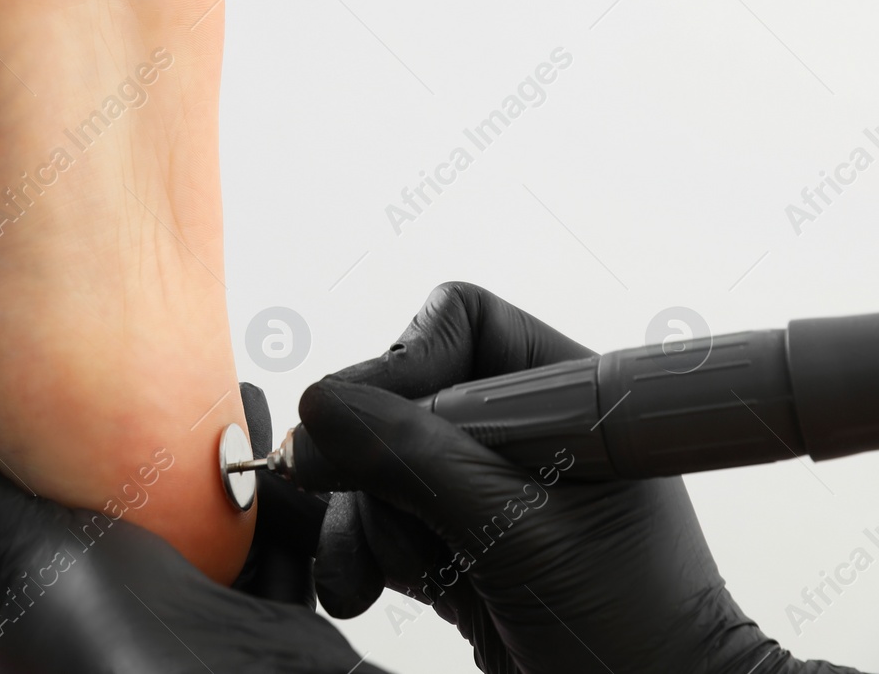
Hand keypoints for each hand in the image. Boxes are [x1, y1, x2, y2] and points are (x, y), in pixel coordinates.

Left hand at [0, 408, 383, 673]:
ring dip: (255, 470)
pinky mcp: (277, 624)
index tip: (134, 356)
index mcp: (78, 575)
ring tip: (257, 430)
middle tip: (213, 389)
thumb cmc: (108, 664)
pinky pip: (298, 549)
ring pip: (242, 513)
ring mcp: (214, 610)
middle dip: (198, 437)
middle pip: (175, 489)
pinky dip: (303, 515)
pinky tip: (301, 481)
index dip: (116, 418)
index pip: (94, 476)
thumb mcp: (19, 560)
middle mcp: (146, 592)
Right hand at [300, 282, 861, 673]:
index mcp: (566, 397)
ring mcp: (487, 491)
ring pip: (379, 464)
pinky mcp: (461, 545)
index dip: (405, 358)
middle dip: (370, 459)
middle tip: (335, 489)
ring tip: (370, 574)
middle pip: (403, 396)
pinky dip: (360, 553)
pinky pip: (381, 521)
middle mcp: (521, 432)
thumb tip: (318, 404)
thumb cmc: (633, 627)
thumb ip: (415, 459)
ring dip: (363, 521)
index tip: (358, 420)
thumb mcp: (515, 531)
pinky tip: (360, 589)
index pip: (463, 325)